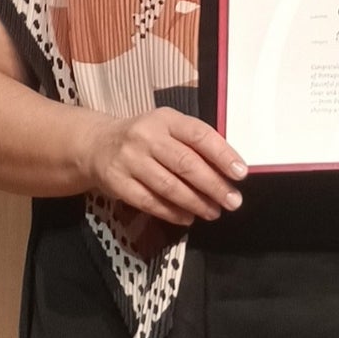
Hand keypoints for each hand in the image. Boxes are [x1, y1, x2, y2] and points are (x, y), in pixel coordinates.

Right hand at [81, 107, 246, 225]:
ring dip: (195, 202)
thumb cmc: (145, 137)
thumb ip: (194, 142)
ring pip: (168, 186)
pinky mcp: (118, 183)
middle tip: (233, 201)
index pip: (199, 135)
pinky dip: (172, 212)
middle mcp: (147, 137)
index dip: (222, 154)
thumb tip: (228, 167)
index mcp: (166, 119)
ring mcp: (130, 160)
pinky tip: (188, 218)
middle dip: (213, 185)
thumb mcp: (168, 127)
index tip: (240, 173)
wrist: (98, 144)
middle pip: (185, 163)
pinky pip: (149, 201)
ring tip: (214, 212)